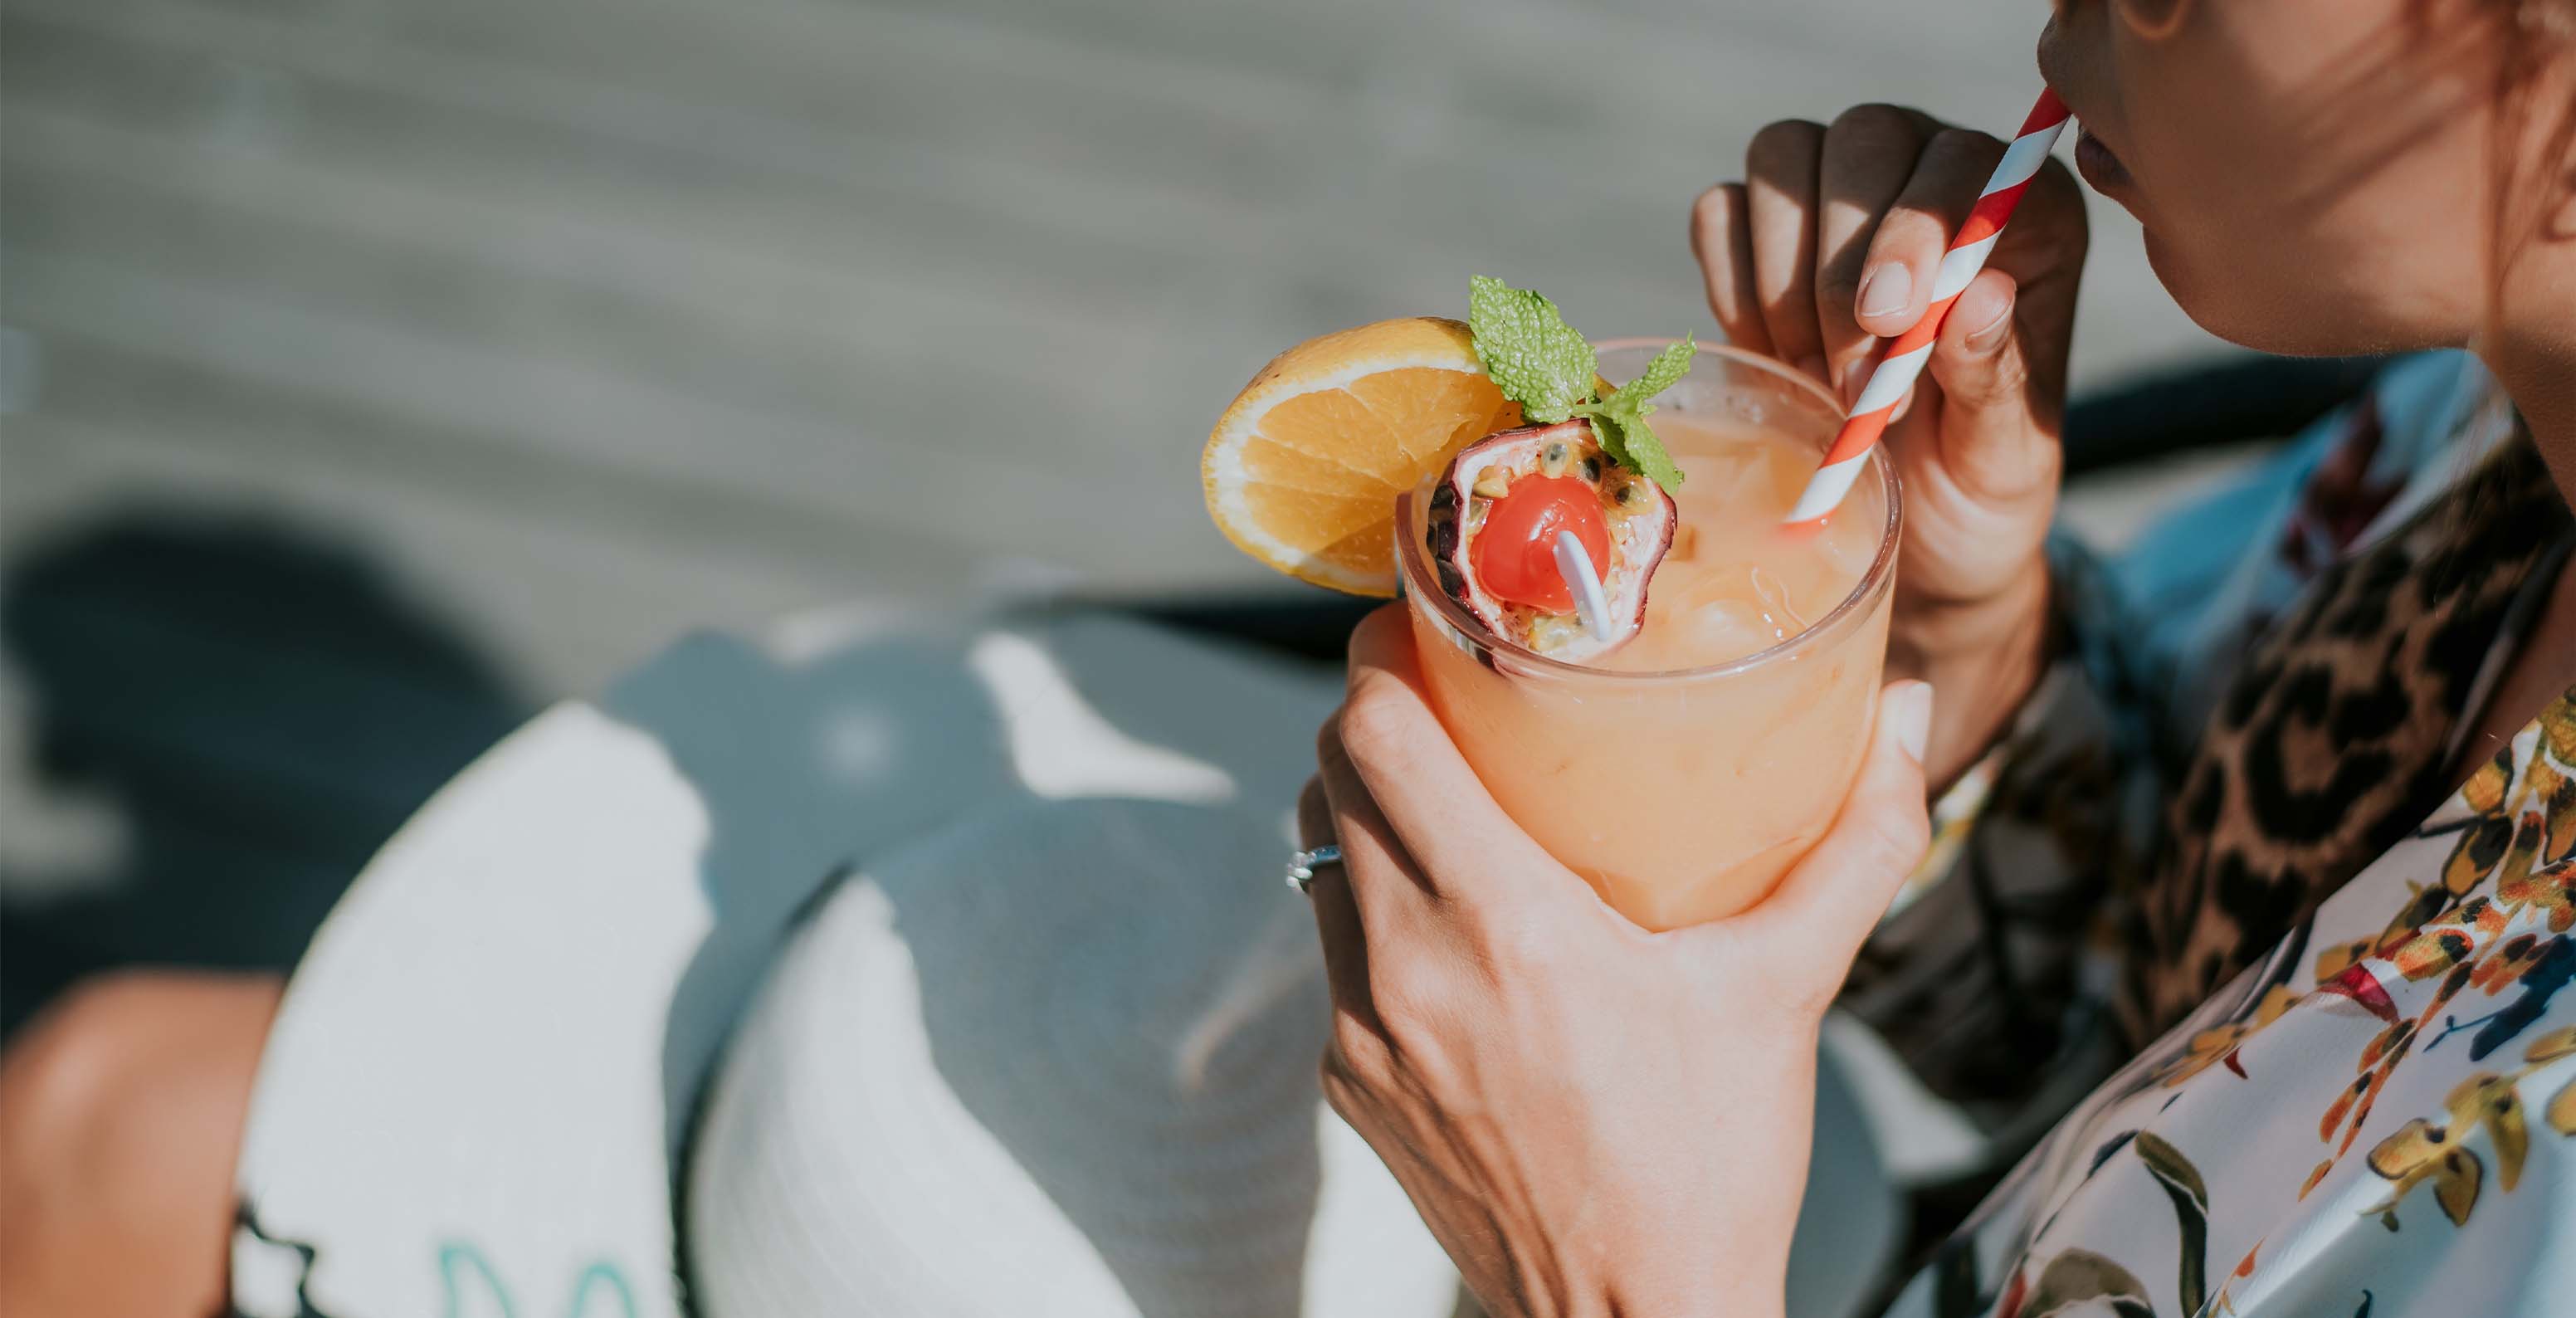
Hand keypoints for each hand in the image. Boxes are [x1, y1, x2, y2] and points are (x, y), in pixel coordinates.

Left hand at [1302, 607, 1933, 1317]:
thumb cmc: (1710, 1164)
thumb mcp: (1787, 988)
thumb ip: (1856, 843)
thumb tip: (1908, 714)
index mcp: (1498, 925)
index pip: (1372, 737)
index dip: (1382, 659)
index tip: (1425, 624)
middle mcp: (1402, 969)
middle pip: (1332, 778)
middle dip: (1379, 719)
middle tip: (1450, 693)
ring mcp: (1360, 1032)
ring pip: (1316, 861)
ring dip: (1369, 812)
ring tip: (1451, 796)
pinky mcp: (1347, 1085)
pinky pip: (1331, 952)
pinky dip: (1373, 908)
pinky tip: (1454, 920)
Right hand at [1692, 105, 2084, 786]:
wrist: (1912, 534)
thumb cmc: (1978, 490)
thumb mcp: (2006, 457)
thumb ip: (1996, 378)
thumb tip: (1981, 295)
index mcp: (2027, 218)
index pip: (1963, 160)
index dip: (1915, 223)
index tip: (1888, 321)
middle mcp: (1936, 183)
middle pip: (1866, 138)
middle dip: (1839, 259)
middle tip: (1848, 372)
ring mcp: (1843, 202)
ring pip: (1784, 159)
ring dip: (1784, 277)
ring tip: (1818, 373)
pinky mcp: (1766, 239)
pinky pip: (1720, 211)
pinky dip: (1731, 283)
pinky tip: (1770, 354)